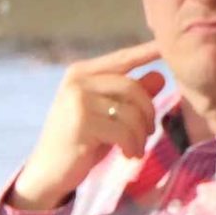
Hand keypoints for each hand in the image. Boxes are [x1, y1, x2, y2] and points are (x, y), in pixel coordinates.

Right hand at [7, 42, 166, 211]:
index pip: (122, 58)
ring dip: (140, 136)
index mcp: (83, 72)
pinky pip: (124, 131)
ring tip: (134, 149)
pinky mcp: (82, 122)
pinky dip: (132, 146)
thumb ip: (131, 96)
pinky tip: (127, 155)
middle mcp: (78, 80)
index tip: (165, 44)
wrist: (49, 170)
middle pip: (132, 87)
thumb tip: (160, 75)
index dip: (146, 52)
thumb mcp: (109, 115)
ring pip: (131, 112)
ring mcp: (77, 100)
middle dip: (148, 113)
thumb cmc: (83, 140)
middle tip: (147, 134)